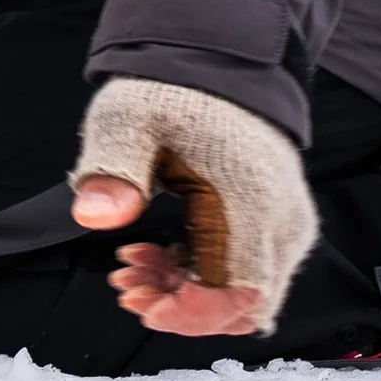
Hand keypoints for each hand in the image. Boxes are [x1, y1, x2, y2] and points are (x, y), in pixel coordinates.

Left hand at [68, 77, 317, 337]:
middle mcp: (281, 224)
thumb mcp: (127, 121)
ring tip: (130, 265)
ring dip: (184, 292)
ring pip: (242, 294)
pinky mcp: (275, 224)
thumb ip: (113, 171)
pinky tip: (155, 253)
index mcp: (251, 205)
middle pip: (241, 305)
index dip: (186, 314)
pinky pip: (244, 273)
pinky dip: (198, 275)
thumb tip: (97, 217)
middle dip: (179, 307)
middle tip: (125, 282)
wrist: (216, 66)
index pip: (235, 295)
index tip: (137, 302)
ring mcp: (284, 226)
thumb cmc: (173, 93)